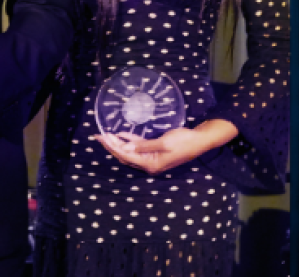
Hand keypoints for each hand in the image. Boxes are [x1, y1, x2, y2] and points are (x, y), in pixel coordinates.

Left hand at [94, 119, 239, 174]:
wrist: (200, 140)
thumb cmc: (184, 141)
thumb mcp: (164, 142)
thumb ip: (144, 145)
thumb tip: (126, 146)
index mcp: (151, 164)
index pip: (126, 155)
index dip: (112, 146)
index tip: (101, 137)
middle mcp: (149, 165)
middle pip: (125, 155)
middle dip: (111, 146)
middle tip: (98, 136)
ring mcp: (153, 159)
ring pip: (130, 151)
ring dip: (119, 143)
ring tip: (106, 135)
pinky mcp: (156, 152)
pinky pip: (139, 147)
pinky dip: (130, 141)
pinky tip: (121, 134)